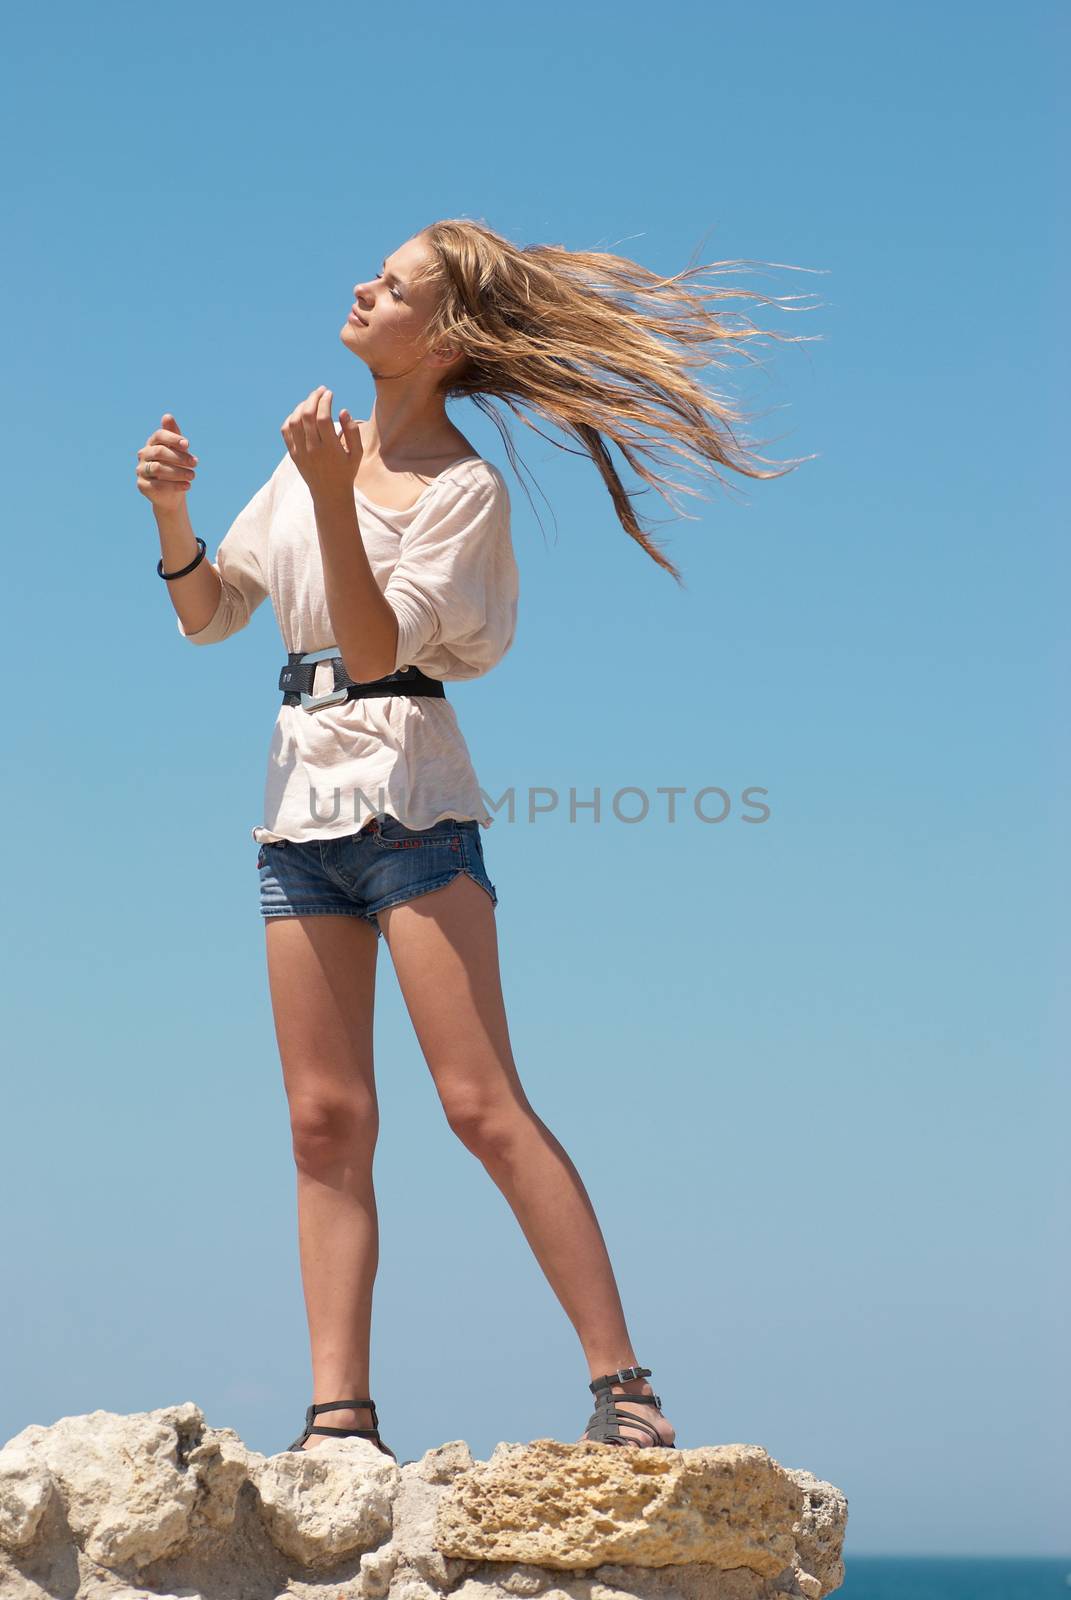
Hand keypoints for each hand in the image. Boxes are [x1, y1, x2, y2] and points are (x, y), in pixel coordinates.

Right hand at [136, 413, 198, 508]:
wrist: (171, 494)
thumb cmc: (176, 467)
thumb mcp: (178, 451)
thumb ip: (174, 434)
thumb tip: (167, 416)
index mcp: (152, 443)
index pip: (159, 435)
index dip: (173, 438)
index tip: (187, 445)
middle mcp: (143, 455)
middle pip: (160, 451)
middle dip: (179, 457)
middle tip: (195, 463)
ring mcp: (141, 470)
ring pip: (158, 468)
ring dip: (179, 472)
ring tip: (193, 475)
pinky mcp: (142, 486)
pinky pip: (158, 485)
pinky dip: (175, 485)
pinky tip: (188, 485)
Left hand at [281, 386, 362, 503]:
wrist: (329, 493)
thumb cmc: (346, 470)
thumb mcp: (357, 453)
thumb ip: (352, 431)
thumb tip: (343, 410)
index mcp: (330, 449)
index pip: (323, 418)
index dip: (325, 401)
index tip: (330, 393)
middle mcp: (313, 450)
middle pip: (307, 416)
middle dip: (313, 398)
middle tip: (321, 391)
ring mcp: (300, 452)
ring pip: (294, 421)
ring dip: (302, 406)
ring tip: (312, 400)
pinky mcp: (293, 454)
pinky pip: (286, 431)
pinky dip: (291, 418)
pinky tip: (301, 413)